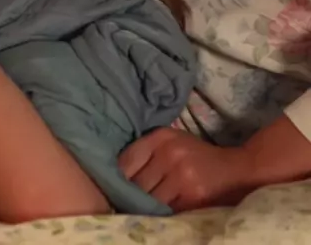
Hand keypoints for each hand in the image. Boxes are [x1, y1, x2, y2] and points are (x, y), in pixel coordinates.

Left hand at [118, 128, 254, 212]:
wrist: (238, 169)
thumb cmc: (199, 157)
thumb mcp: (173, 143)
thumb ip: (147, 153)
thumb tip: (116, 174)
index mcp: (161, 136)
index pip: (125, 161)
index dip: (116, 178)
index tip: (113, 188)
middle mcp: (169, 152)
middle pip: (135, 183)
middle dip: (129, 196)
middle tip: (124, 203)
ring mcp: (181, 174)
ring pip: (148, 198)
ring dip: (143, 208)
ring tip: (139, 210)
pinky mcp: (192, 195)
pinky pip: (166, 210)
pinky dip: (160, 214)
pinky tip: (158, 214)